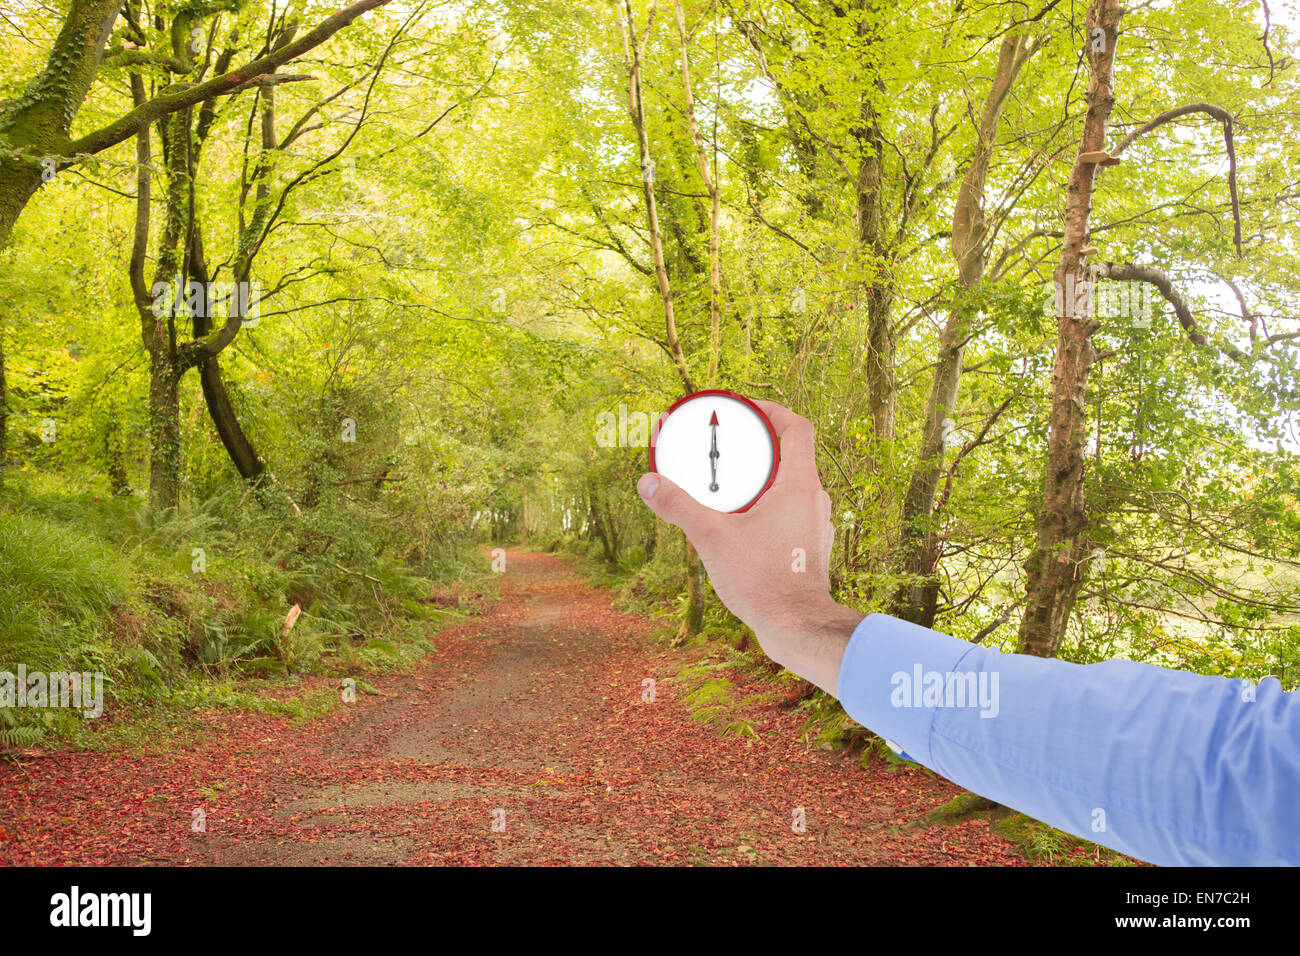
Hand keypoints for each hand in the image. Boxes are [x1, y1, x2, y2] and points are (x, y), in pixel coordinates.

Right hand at [637, 400, 862, 692]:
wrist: (797, 629)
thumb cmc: (764, 581)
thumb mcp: (713, 538)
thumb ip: (679, 506)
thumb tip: (647, 482)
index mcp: (800, 485)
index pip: (797, 428)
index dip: (772, 411)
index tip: (745, 410)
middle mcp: (814, 500)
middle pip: (791, 455)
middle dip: (757, 446)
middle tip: (727, 445)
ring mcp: (815, 525)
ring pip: (790, 486)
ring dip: (762, 478)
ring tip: (729, 483)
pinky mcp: (809, 548)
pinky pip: (790, 512)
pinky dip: (767, 506)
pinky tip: (740, 521)